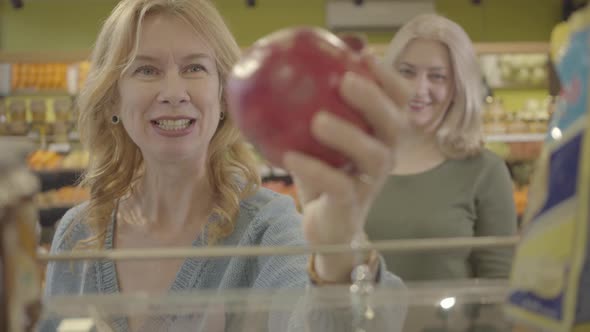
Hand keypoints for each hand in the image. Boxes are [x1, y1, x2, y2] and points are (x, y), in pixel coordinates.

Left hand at [282, 55, 409, 281]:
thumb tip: (284, 70)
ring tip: (318, 121)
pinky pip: (338, 185)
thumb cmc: (324, 175)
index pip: (400, 102)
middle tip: (346, 81)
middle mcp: (384, 156)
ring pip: (374, 156)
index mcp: (381, 135)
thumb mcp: (320, 141)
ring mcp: (371, 182)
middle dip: (375, 99)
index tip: (365, 57)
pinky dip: (315, 170)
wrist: (326, 226)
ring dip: (348, 135)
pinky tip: (290, 156)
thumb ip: (313, 109)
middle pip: (395, 124)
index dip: (390, 78)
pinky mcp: (352, 205)